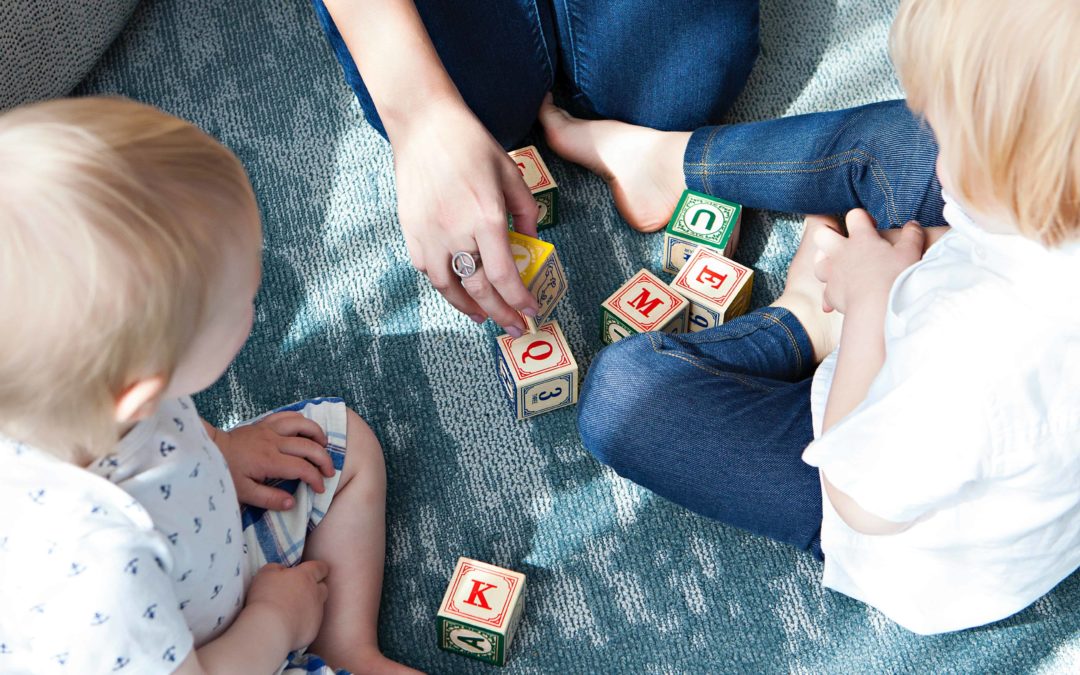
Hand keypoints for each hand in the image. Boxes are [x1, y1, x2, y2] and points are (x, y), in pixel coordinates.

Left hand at [210, 412, 333, 509]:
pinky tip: (307, 430)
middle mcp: (273, 442)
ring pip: (302, 424)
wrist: (209, 450)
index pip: (302, 468)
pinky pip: (288, 415)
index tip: (320, 488)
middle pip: (308, 446)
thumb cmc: (226, 473)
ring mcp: (269, 429)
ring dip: (317, 434)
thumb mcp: (244, 493)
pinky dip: (302, 420)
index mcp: (269, 461)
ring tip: (324, 446)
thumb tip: (292, 503)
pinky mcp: (265, 423)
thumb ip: (269, 499)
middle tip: (330, 472)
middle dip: (324, 459)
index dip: (315, 479)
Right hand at [246, 561, 329, 650]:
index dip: (318, 569)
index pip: (320, 568)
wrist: (271, 628)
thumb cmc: (266, 597)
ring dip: (309, 606)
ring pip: (318, 606)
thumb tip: (281, 570)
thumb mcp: (266, 573)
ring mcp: (317, 613)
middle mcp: (316, 594)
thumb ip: (276, 568)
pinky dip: (304, 623)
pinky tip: (290, 625)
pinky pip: (312, 624)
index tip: (315, 571)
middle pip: (323, 588)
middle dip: (316, 588)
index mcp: (306, 576)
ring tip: (293, 611)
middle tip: (301, 592)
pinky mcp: (314, 630)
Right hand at [391, 99, 539, 334]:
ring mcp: (429, 234)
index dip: (519, 300)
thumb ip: (526, 212)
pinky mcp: (411, 232)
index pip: (505, 276)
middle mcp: (456, 232)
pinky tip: (458, 289)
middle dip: (501, 314)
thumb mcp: (511, 173)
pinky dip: (445, 286)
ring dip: (469, 308)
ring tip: (485, 316)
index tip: (531, 312)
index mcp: (486, 217)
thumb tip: (532, 244)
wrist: (424, 125)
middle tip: (515, 327)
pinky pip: (429, 271)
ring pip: (449, 288)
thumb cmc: (471, 145)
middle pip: (480, 289)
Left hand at [813, 209, 925, 314]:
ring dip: (825, 263)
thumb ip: (912, 235)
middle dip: (829, 234)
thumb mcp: (910, 252)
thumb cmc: (895, 277)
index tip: (871, 227)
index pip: (854, 216)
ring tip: (838, 268)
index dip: (861, 217)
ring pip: (818, 262)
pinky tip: (837, 299)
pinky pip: (824, 292)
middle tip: (842, 241)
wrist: (877, 307)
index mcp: (861, 238)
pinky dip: (830, 295)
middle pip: (822, 234)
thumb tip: (913, 225)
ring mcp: (832, 272)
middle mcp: (841, 252)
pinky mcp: (830, 293)